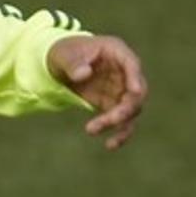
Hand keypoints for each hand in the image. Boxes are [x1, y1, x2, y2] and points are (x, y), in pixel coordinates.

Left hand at [47, 35, 147, 149]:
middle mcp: (125, 71)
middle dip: (125, 107)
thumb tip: (83, 74)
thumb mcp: (63, 54)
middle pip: (136, 92)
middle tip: (110, 119)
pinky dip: (119, 134)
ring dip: (116, 122)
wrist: (59, 63)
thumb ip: (73, 63)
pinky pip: (123, 122)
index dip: (134, 78)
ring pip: (130, 110)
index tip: (133, 91)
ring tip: (91, 129)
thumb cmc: (64, 52)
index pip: (131, 63)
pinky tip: (110, 145)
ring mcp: (122, 89)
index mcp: (116, 51)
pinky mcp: (114, 104)